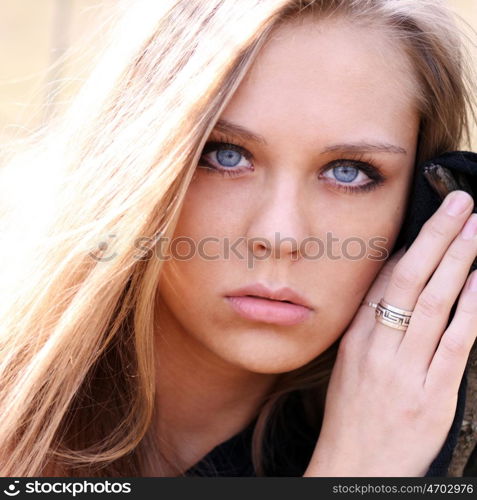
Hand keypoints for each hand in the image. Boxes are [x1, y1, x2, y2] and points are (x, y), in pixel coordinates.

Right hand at [304, 190, 476, 476]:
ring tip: (476, 228)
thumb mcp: (351, 366)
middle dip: (437, 237)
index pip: (383, 280)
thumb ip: (372, 327)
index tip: (432, 217)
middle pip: (408, 279)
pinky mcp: (431, 397)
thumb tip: (395, 290)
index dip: (411, 244)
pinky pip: (454, 344)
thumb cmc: (352, 415)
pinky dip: (471, 309)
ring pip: (433, 303)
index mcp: (355, 338)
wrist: (353, 466)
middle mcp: (377, 347)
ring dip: (458, 261)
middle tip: (460, 203)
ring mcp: (404, 371)